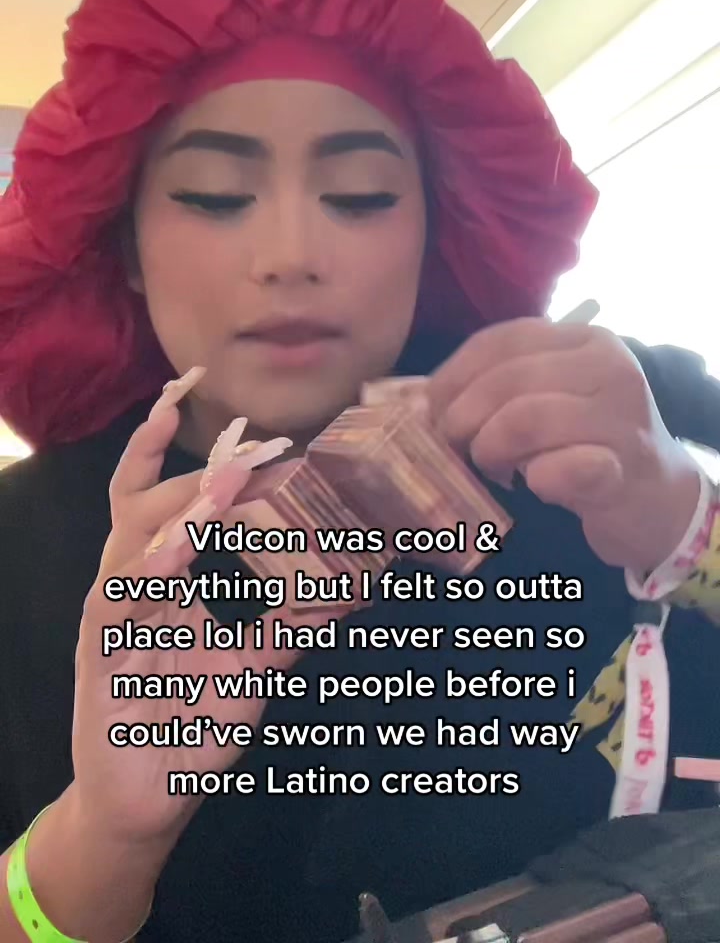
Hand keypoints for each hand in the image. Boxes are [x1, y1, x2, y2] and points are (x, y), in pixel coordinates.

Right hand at [72, 373, 349, 850]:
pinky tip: (174, 555)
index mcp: (171, 574)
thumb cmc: (194, 727)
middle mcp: (139, 579)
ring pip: (132, 536)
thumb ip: (295, 625)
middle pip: (151, 499)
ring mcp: (115, 608)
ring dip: (178, 508)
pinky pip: (116, 598)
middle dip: (200, 471)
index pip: (179, 497)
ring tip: (222, 484)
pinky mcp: (98, 648)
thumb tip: (354, 587)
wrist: (147, 801)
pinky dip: (145, 571)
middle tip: (253, 450)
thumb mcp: (258, 669)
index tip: (255, 430)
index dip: (208, 459)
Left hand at [428, 318, 701, 574]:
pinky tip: (536, 486)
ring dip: (491, 450)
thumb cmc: (586, 441)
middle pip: (507, 381)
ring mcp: (623, 418)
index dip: (453, 376)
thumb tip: (420, 401)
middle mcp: (610, 368)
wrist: (655, 495)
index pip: (500, 340)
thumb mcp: (549, 394)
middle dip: (463, 419)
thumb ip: (498, 385)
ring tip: (496, 469)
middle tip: (457, 450)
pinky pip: (557, 469)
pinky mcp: (624, 470)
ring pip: (525, 419)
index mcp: (584, 339)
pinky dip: (534, 480)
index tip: (432, 411)